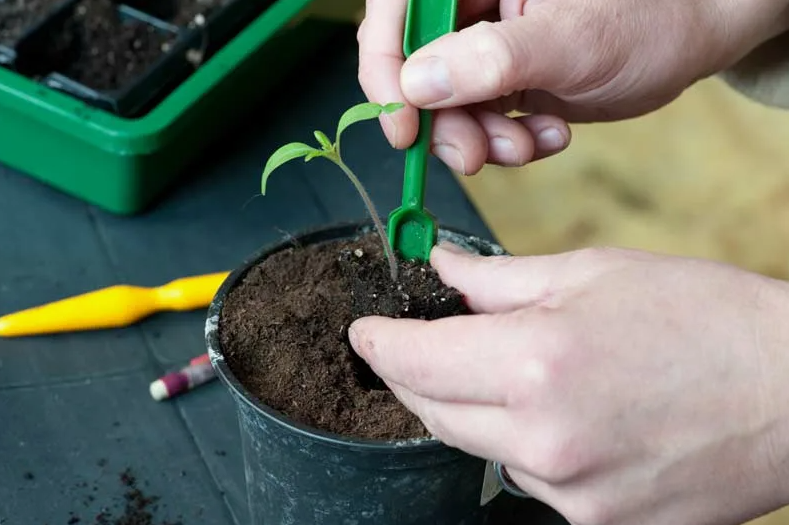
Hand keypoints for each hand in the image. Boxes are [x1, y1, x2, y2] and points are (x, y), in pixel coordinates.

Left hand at [349, 243, 788, 524]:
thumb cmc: (702, 317)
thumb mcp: (591, 273)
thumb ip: (498, 278)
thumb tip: (442, 269)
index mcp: (537, 364)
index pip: (416, 362)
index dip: (380, 345)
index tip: (365, 334)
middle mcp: (544, 440)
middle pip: (433, 411)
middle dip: (414, 374)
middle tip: (418, 344)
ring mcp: (570, 493)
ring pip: (479, 447)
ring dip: (474, 408)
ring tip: (518, 371)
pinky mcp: (596, 524)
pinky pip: (528, 479)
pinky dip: (523, 443)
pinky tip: (562, 413)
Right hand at [357, 0, 788, 174]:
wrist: (690, 41)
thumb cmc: (648, 19)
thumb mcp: (570, 41)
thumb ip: (490, 60)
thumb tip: (415, 86)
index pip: (396, 10)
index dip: (384, 67)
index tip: (403, 126)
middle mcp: (471, 4)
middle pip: (414, 66)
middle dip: (445, 122)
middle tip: (475, 156)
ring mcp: (483, 44)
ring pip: (444, 104)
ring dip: (480, 139)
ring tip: (529, 146)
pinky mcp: (500, 78)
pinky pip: (478, 120)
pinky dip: (506, 142)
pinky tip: (549, 135)